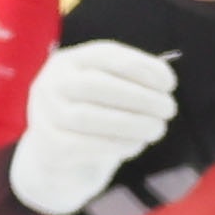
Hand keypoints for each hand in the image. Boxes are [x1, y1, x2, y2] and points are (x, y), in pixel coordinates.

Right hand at [7, 38, 177, 214]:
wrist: (58, 160)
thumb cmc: (94, 118)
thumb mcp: (108, 94)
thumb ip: (132, 83)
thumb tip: (164, 80)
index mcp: (69, 61)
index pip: (106, 55)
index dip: (142, 67)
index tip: (170, 84)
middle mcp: (51, 83)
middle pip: (96, 84)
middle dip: (140, 96)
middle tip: (169, 109)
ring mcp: (44, 115)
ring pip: (88, 117)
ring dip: (131, 123)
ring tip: (157, 129)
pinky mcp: (48, 147)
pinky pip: (84, 145)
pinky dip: (117, 144)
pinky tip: (136, 145)